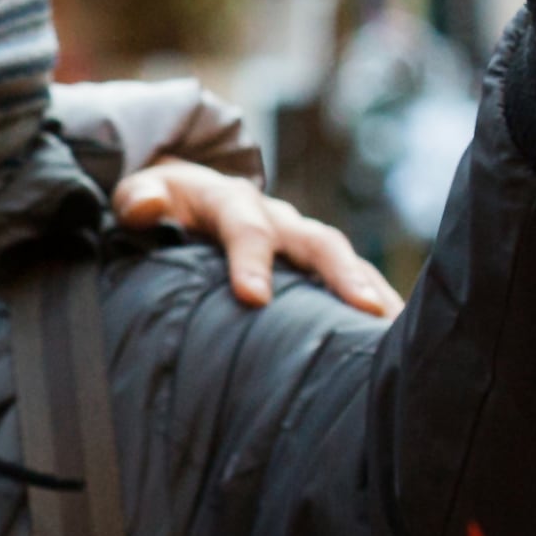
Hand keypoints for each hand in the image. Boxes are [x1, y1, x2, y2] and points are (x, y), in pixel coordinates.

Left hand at [110, 162, 401, 318]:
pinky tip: (391, 344)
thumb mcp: (141, 195)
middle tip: (367, 310)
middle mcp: (277, 218)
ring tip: (397, 332)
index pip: (244, 227)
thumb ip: (138, 201)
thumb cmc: (160, 204)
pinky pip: (353, 280)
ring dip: (374, 292)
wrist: (187, 192)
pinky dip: (375, 302)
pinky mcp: (315, 264)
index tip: (255, 298)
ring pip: (346, 262)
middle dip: (343, 274)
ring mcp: (301, 240)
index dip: (251, 259)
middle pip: (318, 241)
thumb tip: (144, 207)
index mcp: (229, 201)